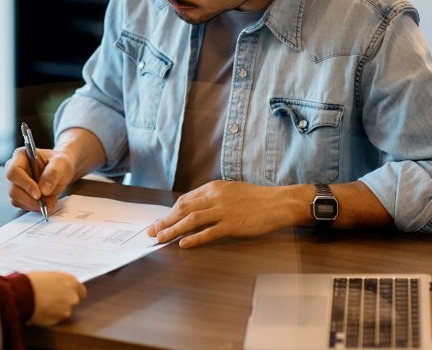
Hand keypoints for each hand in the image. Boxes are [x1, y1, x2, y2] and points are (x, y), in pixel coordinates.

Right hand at [4, 147, 76, 213]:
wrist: (62, 171)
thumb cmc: (60, 163)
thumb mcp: (61, 164)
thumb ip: (53, 173)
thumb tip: (43, 190)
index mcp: (21, 156)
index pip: (14, 172)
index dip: (25, 184)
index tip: (38, 194)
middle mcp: (14, 169)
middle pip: (13, 189)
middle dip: (31, 199)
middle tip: (48, 202)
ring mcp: (15, 183)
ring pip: (16, 199)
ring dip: (34, 204)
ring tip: (51, 201)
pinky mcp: (19, 194)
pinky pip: (22, 205)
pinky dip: (34, 207)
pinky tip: (46, 202)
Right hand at [25, 271, 86, 325]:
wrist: (21, 295)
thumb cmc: (30, 282)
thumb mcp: (48, 276)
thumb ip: (58, 283)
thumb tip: (58, 287)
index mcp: (71, 281)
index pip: (81, 291)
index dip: (72, 293)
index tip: (65, 294)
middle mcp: (73, 296)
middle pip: (74, 301)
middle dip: (65, 302)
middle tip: (51, 300)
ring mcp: (67, 309)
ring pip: (65, 311)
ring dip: (57, 310)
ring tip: (43, 305)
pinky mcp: (58, 320)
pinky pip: (56, 319)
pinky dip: (50, 317)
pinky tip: (40, 311)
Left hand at [146, 181, 297, 248]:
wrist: (279, 203)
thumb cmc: (256, 198)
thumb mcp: (231, 190)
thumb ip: (212, 198)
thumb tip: (194, 209)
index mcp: (213, 188)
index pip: (185, 200)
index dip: (170, 212)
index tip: (160, 221)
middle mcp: (216, 197)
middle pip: (184, 209)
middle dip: (165, 221)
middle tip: (152, 231)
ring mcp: (224, 211)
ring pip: (192, 220)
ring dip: (173, 230)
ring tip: (161, 238)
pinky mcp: (233, 225)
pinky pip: (209, 232)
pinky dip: (194, 238)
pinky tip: (183, 244)